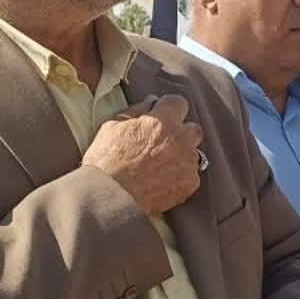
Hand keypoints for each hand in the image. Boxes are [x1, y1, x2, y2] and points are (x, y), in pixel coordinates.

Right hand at [83, 94, 203, 215]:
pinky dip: (180, 176)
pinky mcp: (190, 183)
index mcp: (163, 120)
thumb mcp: (112, 126)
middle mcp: (181, 139)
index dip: (169, 108)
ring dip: (181, 155)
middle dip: (180, 132)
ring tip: (159, 165)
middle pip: (192, 128)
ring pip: (193, 153)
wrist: (110, 196)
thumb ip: (137, 110)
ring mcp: (188, 162)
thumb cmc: (106, 159)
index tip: (161, 115)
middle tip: (161, 143)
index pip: (179, 102)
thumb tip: (152, 102)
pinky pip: (191, 174)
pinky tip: (162, 181)